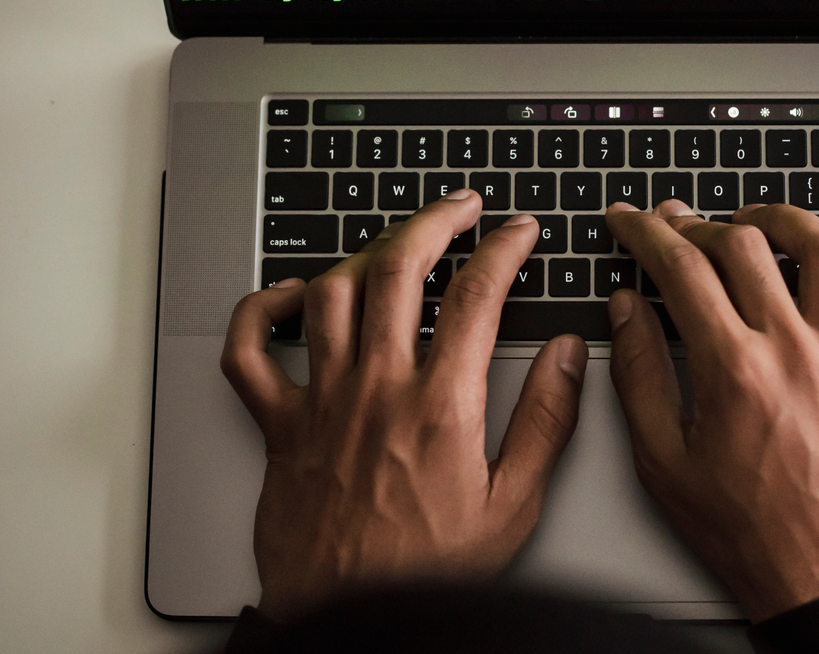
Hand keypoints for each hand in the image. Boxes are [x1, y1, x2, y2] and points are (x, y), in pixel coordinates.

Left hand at [222, 190, 589, 621]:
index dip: (503, 248)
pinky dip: (262, 309)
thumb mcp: (513, 507)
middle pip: (399, 268)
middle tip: (460, 206)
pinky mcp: (278, 423)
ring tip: (395, 243)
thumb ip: (546, 424)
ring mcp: (320, 400)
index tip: (518, 231)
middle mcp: (375, 388)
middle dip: (435, 220)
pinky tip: (290, 295)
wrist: (347, 619)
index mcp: (439, 406)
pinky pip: (251, 348)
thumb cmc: (424, 575)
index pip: (477, 295)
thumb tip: (567, 359)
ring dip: (365, 252)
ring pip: (332, 292)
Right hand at [604, 199, 818, 621]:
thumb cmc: (746, 531)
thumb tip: (626, 312)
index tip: (632, 221)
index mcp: (731, 370)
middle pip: (745, 245)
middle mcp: (791, 352)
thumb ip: (639, 376)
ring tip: (759, 222)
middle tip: (680, 226)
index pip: (681, 268)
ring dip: (787, 221)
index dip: (647, 232)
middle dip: (701, 223)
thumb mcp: (663, 461)